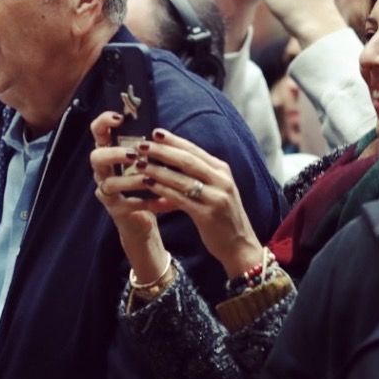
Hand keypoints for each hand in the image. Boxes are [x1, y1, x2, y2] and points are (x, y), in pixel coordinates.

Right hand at [90, 112, 171, 283]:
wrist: (139, 219)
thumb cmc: (143, 184)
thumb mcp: (145, 162)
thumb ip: (147, 149)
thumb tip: (160, 132)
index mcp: (109, 153)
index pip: (98, 132)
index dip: (104, 122)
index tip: (119, 118)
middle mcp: (103, 171)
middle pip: (96, 157)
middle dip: (114, 154)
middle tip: (134, 155)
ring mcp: (107, 191)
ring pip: (110, 183)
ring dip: (130, 180)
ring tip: (149, 179)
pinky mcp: (116, 209)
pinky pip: (127, 204)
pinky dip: (146, 203)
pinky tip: (162, 201)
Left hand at [136, 128, 265, 277]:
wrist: (239, 245)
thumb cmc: (221, 218)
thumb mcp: (213, 191)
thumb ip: (195, 178)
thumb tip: (166, 165)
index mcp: (222, 170)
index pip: (194, 150)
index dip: (174, 140)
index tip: (154, 132)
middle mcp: (221, 180)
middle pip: (187, 160)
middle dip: (162, 151)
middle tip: (142, 145)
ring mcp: (216, 197)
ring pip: (181, 178)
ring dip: (158, 170)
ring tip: (139, 164)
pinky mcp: (208, 214)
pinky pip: (181, 198)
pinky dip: (163, 190)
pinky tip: (148, 185)